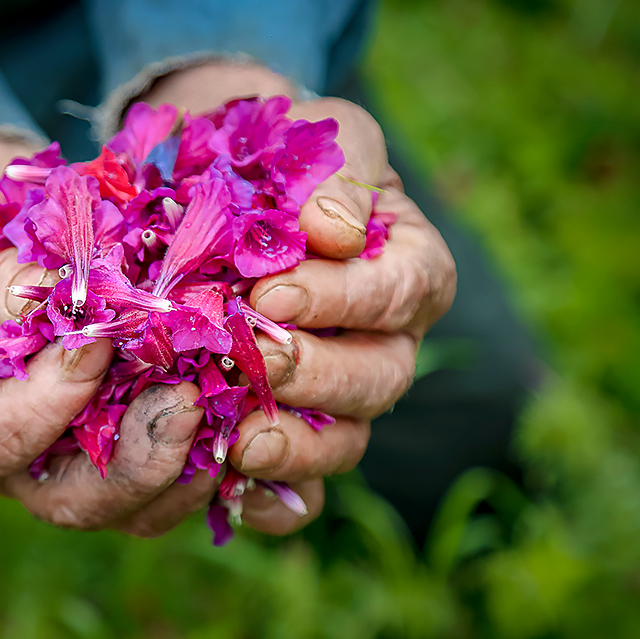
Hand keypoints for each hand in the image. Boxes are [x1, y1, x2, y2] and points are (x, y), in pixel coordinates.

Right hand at [0, 129, 216, 535]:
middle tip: (188, 401)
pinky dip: (224, 456)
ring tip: (230, 404)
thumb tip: (58, 308)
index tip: (100, 341)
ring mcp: (79, 461)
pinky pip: (183, 478)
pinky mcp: (133, 444)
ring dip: (192, 464)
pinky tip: (253, 412)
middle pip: (77, 501)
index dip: (51, 402)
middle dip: (139, 462)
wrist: (0, 223)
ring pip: (140, 504)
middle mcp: (16, 462)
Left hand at [144, 64, 456, 533]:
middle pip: (379, 380)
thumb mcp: (323, 138)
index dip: (345, 301)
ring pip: (345, 442)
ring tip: (239, 441)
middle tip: (257, 359)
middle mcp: (384, 342)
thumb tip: (334, 231)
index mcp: (408, 269)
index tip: (275, 294)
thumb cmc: (287, 159)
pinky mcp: (291, 433)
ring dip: (296, 447)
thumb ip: (340, 174)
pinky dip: (273, 499)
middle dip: (320, 377)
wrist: (231, 187)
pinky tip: (231, 486)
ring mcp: (339, 397)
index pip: (400, 293)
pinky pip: (300, 491)